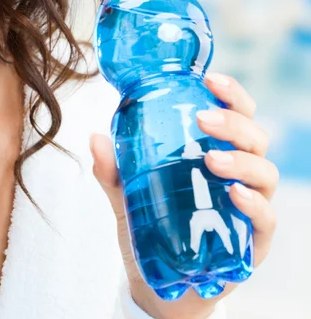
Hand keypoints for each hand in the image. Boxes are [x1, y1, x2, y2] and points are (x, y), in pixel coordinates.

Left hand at [89, 72, 279, 318]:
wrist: (157, 283)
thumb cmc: (150, 226)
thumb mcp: (126, 193)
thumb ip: (112, 169)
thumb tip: (95, 137)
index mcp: (212, 151)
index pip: (234, 114)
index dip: (231, 93)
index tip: (211, 79)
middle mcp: (237, 174)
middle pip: (254, 136)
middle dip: (233, 122)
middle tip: (204, 118)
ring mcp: (247, 207)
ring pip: (265, 172)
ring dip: (241, 161)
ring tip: (211, 160)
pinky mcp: (251, 241)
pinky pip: (266, 219)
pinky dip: (254, 204)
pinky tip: (235, 195)